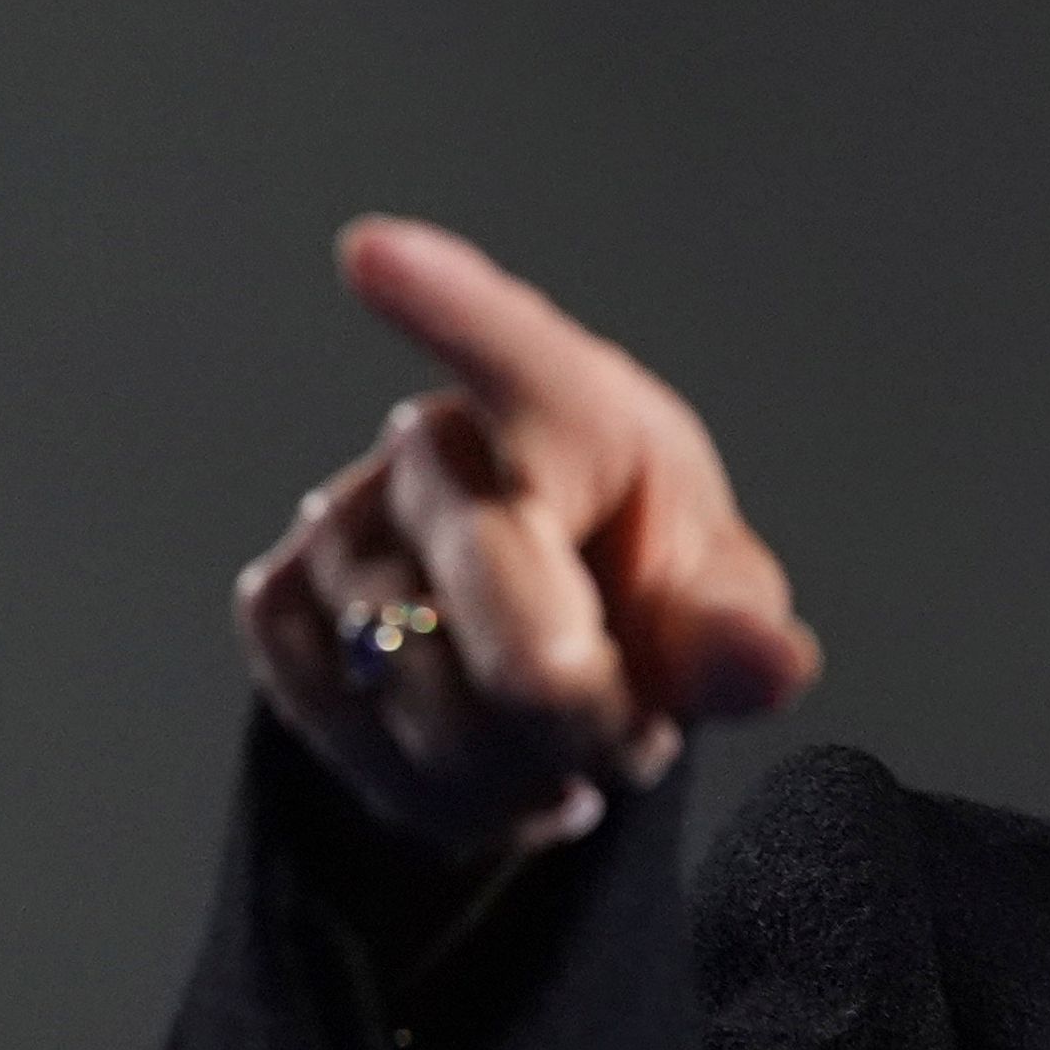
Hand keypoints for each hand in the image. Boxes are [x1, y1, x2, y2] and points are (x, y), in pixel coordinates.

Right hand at [237, 217, 821, 860]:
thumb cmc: (644, 581)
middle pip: (504, 605)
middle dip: (583, 708)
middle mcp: (436, 446)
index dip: (445, 305)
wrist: (544, 643)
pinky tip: (493, 762)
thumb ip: (735, 630)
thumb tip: (773, 661)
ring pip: (432, 706)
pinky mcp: (276, 607)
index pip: (509, 349)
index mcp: (571, 406)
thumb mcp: (717, 601)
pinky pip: (361, 745)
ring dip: (520, 764)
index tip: (376, 254)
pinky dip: (445, 794)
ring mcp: (338, 523)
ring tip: (561, 732)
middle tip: (623, 724)